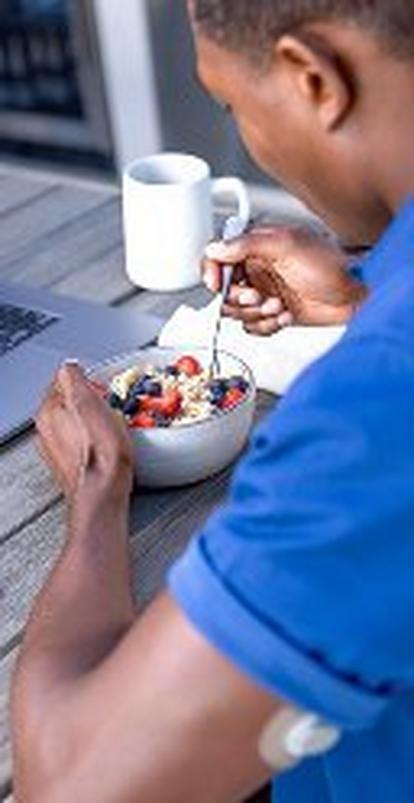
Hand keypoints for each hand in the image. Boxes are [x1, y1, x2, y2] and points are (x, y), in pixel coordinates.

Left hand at [36, 363, 132, 500]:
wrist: (103, 492)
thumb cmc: (100, 454)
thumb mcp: (88, 402)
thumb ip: (74, 378)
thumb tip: (70, 366)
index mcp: (48, 412)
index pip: (62, 381)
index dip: (87, 380)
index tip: (102, 387)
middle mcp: (47, 431)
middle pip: (70, 403)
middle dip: (91, 401)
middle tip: (110, 406)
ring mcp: (58, 449)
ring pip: (76, 423)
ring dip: (94, 420)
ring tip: (111, 425)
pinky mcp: (72, 464)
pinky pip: (83, 442)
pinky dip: (95, 439)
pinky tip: (108, 444)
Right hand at [203, 225, 366, 334]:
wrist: (356, 292)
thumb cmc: (331, 263)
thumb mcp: (287, 245)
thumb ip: (246, 244)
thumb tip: (215, 248)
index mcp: (255, 247)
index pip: (217, 258)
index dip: (211, 272)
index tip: (215, 284)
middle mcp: (257, 270)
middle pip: (223, 291)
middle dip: (240, 299)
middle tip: (259, 296)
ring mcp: (264, 293)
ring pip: (237, 312)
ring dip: (257, 314)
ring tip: (279, 306)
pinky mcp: (273, 314)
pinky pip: (254, 328)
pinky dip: (267, 326)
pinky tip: (286, 316)